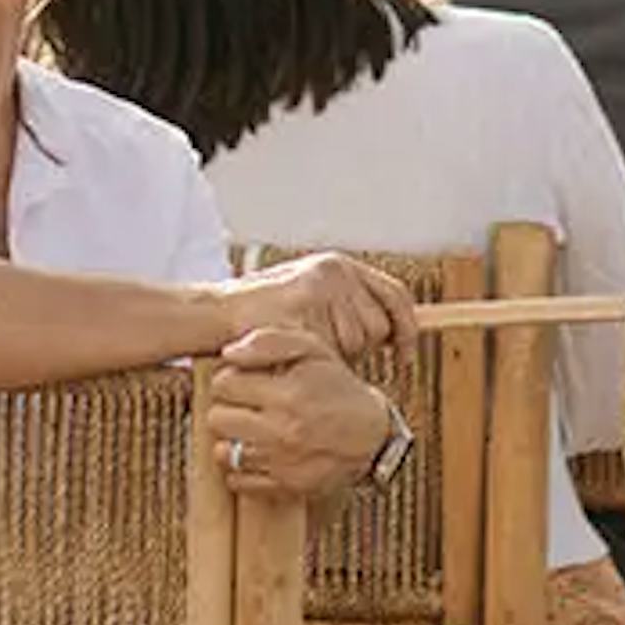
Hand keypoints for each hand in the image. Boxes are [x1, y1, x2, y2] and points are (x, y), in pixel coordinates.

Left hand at [201, 318, 401, 495]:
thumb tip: (229, 353)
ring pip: (223, 452)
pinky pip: (237, 480)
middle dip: (228, 409)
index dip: (230, 380)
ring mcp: (281, 462)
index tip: (244, 382)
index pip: (223, 385)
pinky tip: (258, 454)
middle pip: (217, 419)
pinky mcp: (284, 487)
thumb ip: (269, 342)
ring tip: (251, 430)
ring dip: (232, 440)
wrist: (374, 436)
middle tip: (246, 406)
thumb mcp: (313, 350)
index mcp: (286, 393)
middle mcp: (281, 430)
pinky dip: (241, 469)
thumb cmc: (338, 387)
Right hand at [234, 248, 415, 372]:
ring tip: (303, 343)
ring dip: (336, 354)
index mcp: (339, 267)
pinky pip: (332, 347)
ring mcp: (320, 286)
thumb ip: (348, 311)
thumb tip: (393, 334)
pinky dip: (319, 357)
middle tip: (326, 347)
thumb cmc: (262, 317)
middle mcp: (335, 271)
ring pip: (358, 340)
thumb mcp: (313, 304)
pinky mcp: (305, 304)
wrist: (217, 314)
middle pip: (378, 324)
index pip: (395, 294)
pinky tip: (297, 349)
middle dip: (362, 347)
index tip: (406, 353)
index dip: (407, 326)